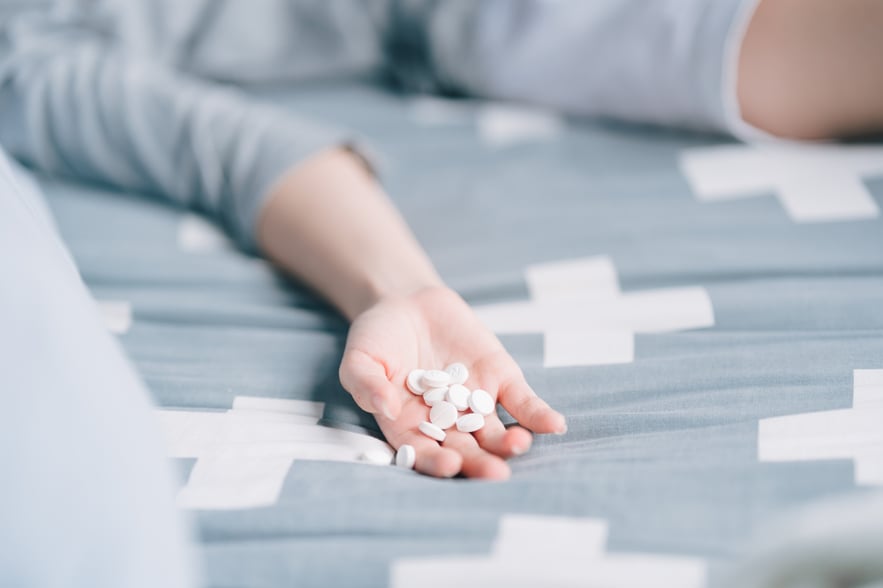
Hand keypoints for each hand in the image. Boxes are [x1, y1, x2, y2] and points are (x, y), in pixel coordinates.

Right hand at [339, 286, 566, 478]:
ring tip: (518, 445)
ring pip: (496, 431)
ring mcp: (476, 403)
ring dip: (510, 442)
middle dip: (480, 462)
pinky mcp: (500, 378)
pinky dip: (538, 414)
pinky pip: (522, 401)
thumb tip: (385, 408)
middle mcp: (446, 424)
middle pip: (466, 449)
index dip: (436, 461)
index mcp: (409, 428)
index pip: (424, 452)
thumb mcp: (359, 359)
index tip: (448, 465)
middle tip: (495, 473)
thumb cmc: (376, 339)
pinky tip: (553, 425)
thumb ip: (366, 384)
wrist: (406, 303)